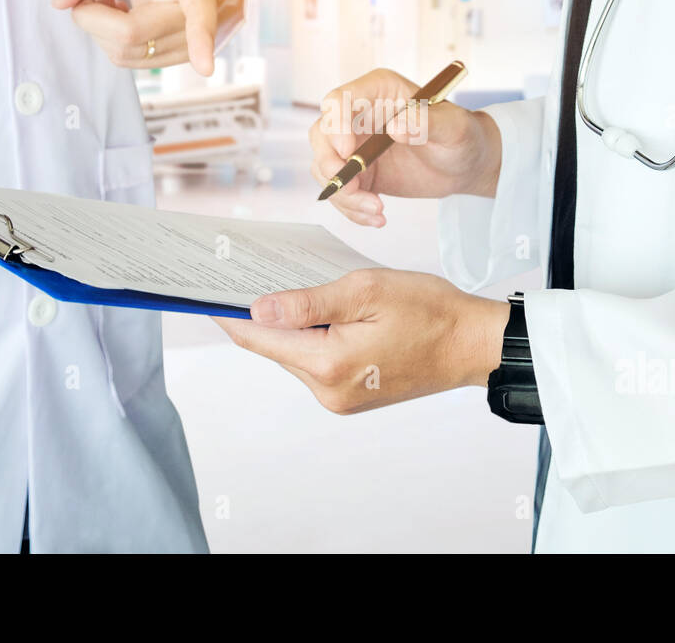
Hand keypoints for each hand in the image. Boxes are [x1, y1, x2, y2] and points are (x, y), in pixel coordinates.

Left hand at [51, 0, 221, 74]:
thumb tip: (61, 0)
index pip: (199, 10)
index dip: (201, 38)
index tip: (204, 65)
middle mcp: (199, 10)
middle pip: (135, 34)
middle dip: (93, 18)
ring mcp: (191, 38)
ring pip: (128, 53)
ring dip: (100, 29)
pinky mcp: (177, 54)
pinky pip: (131, 59)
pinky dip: (111, 39)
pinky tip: (120, 13)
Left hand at [213, 269, 508, 414]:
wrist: (472, 344)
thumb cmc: (429, 311)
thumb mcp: (365, 291)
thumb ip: (307, 302)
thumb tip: (257, 310)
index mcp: (328, 364)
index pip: (259, 338)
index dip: (227, 315)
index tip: (201, 295)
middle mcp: (327, 390)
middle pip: (275, 348)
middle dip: (261, 315)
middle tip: (245, 277)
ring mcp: (340, 398)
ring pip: (296, 354)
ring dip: (292, 325)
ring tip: (293, 288)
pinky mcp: (352, 396)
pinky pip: (318, 362)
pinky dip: (314, 337)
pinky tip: (324, 312)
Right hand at [310, 68, 502, 226]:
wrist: (464, 164)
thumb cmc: (461, 136)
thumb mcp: (453, 127)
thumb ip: (427, 122)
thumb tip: (396, 127)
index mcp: (377, 92)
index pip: (339, 100)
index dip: (335, 125)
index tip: (348, 153)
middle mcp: (359, 116)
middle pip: (321, 135)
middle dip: (330, 166)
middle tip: (354, 189)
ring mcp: (355, 145)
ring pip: (324, 167)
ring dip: (343, 194)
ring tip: (376, 210)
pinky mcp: (358, 173)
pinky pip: (339, 191)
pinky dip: (351, 209)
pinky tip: (376, 218)